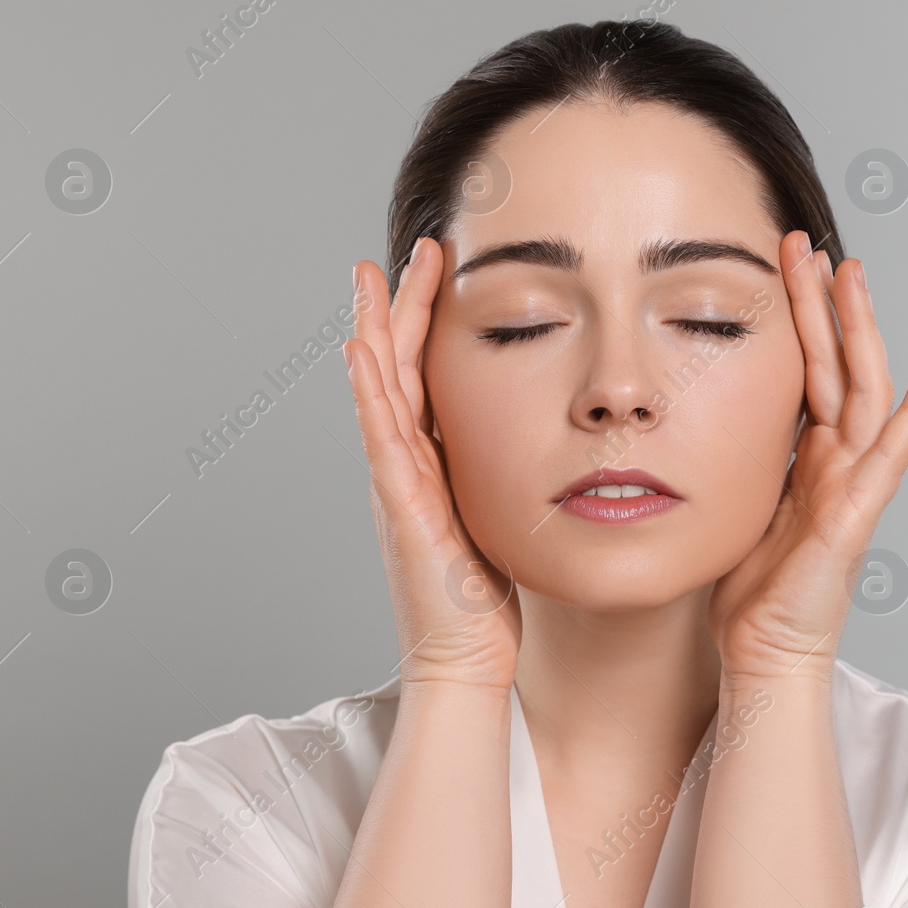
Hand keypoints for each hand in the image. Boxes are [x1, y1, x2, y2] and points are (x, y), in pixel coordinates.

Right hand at [343, 238, 521, 691]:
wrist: (466, 661)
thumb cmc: (486, 599)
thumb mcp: (500, 515)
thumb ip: (505, 474)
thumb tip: (547, 438)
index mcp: (430, 462)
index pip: (424, 373)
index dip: (427, 320)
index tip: (444, 267)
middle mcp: (405, 465)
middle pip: (395, 366)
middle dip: (399, 304)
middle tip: (412, 246)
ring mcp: (396, 484)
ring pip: (378, 390)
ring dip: (373, 328)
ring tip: (371, 275)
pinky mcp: (401, 509)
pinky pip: (381, 441)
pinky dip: (368, 394)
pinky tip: (360, 352)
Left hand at [707, 230, 907, 680]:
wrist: (762, 651)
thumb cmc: (750, 588)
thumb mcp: (737, 501)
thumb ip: (741, 457)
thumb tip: (703, 414)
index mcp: (807, 455)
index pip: (809, 369)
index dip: (800, 317)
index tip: (785, 264)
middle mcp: (837, 460)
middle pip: (837, 363)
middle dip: (823, 303)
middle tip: (810, 244)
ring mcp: (852, 484)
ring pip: (863, 389)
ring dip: (859, 330)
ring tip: (852, 275)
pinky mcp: (856, 514)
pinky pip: (890, 455)